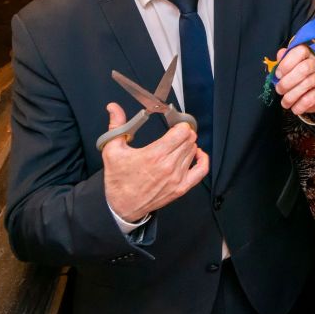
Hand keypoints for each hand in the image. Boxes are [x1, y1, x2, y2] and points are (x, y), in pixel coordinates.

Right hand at [102, 102, 207, 221]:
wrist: (121, 207)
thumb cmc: (118, 180)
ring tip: (177, 145)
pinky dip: (202, 159)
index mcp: (154, 155)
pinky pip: (201, 170)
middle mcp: (168, 166)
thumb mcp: (112, 150)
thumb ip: (116, 126)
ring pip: (193, 151)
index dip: (179, 125)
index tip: (174, 124)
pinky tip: (196, 153)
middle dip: (183, 133)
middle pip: (189, 140)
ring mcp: (177, 178)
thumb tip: (113, 107)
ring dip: (188, 145)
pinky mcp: (181, 188)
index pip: (181, 132)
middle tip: (175, 133)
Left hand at [274, 44, 314, 118]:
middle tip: (279, 89)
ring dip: (290, 97)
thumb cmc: (300, 76)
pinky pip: (309, 100)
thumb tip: (280, 55)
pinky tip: (294, 107)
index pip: (300, 52)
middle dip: (287, 82)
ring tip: (284, 102)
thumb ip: (284, 60)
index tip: (278, 74)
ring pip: (306, 85)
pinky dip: (298, 106)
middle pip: (304, 69)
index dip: (286, 63)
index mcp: (307, 54)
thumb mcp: (292, 65)